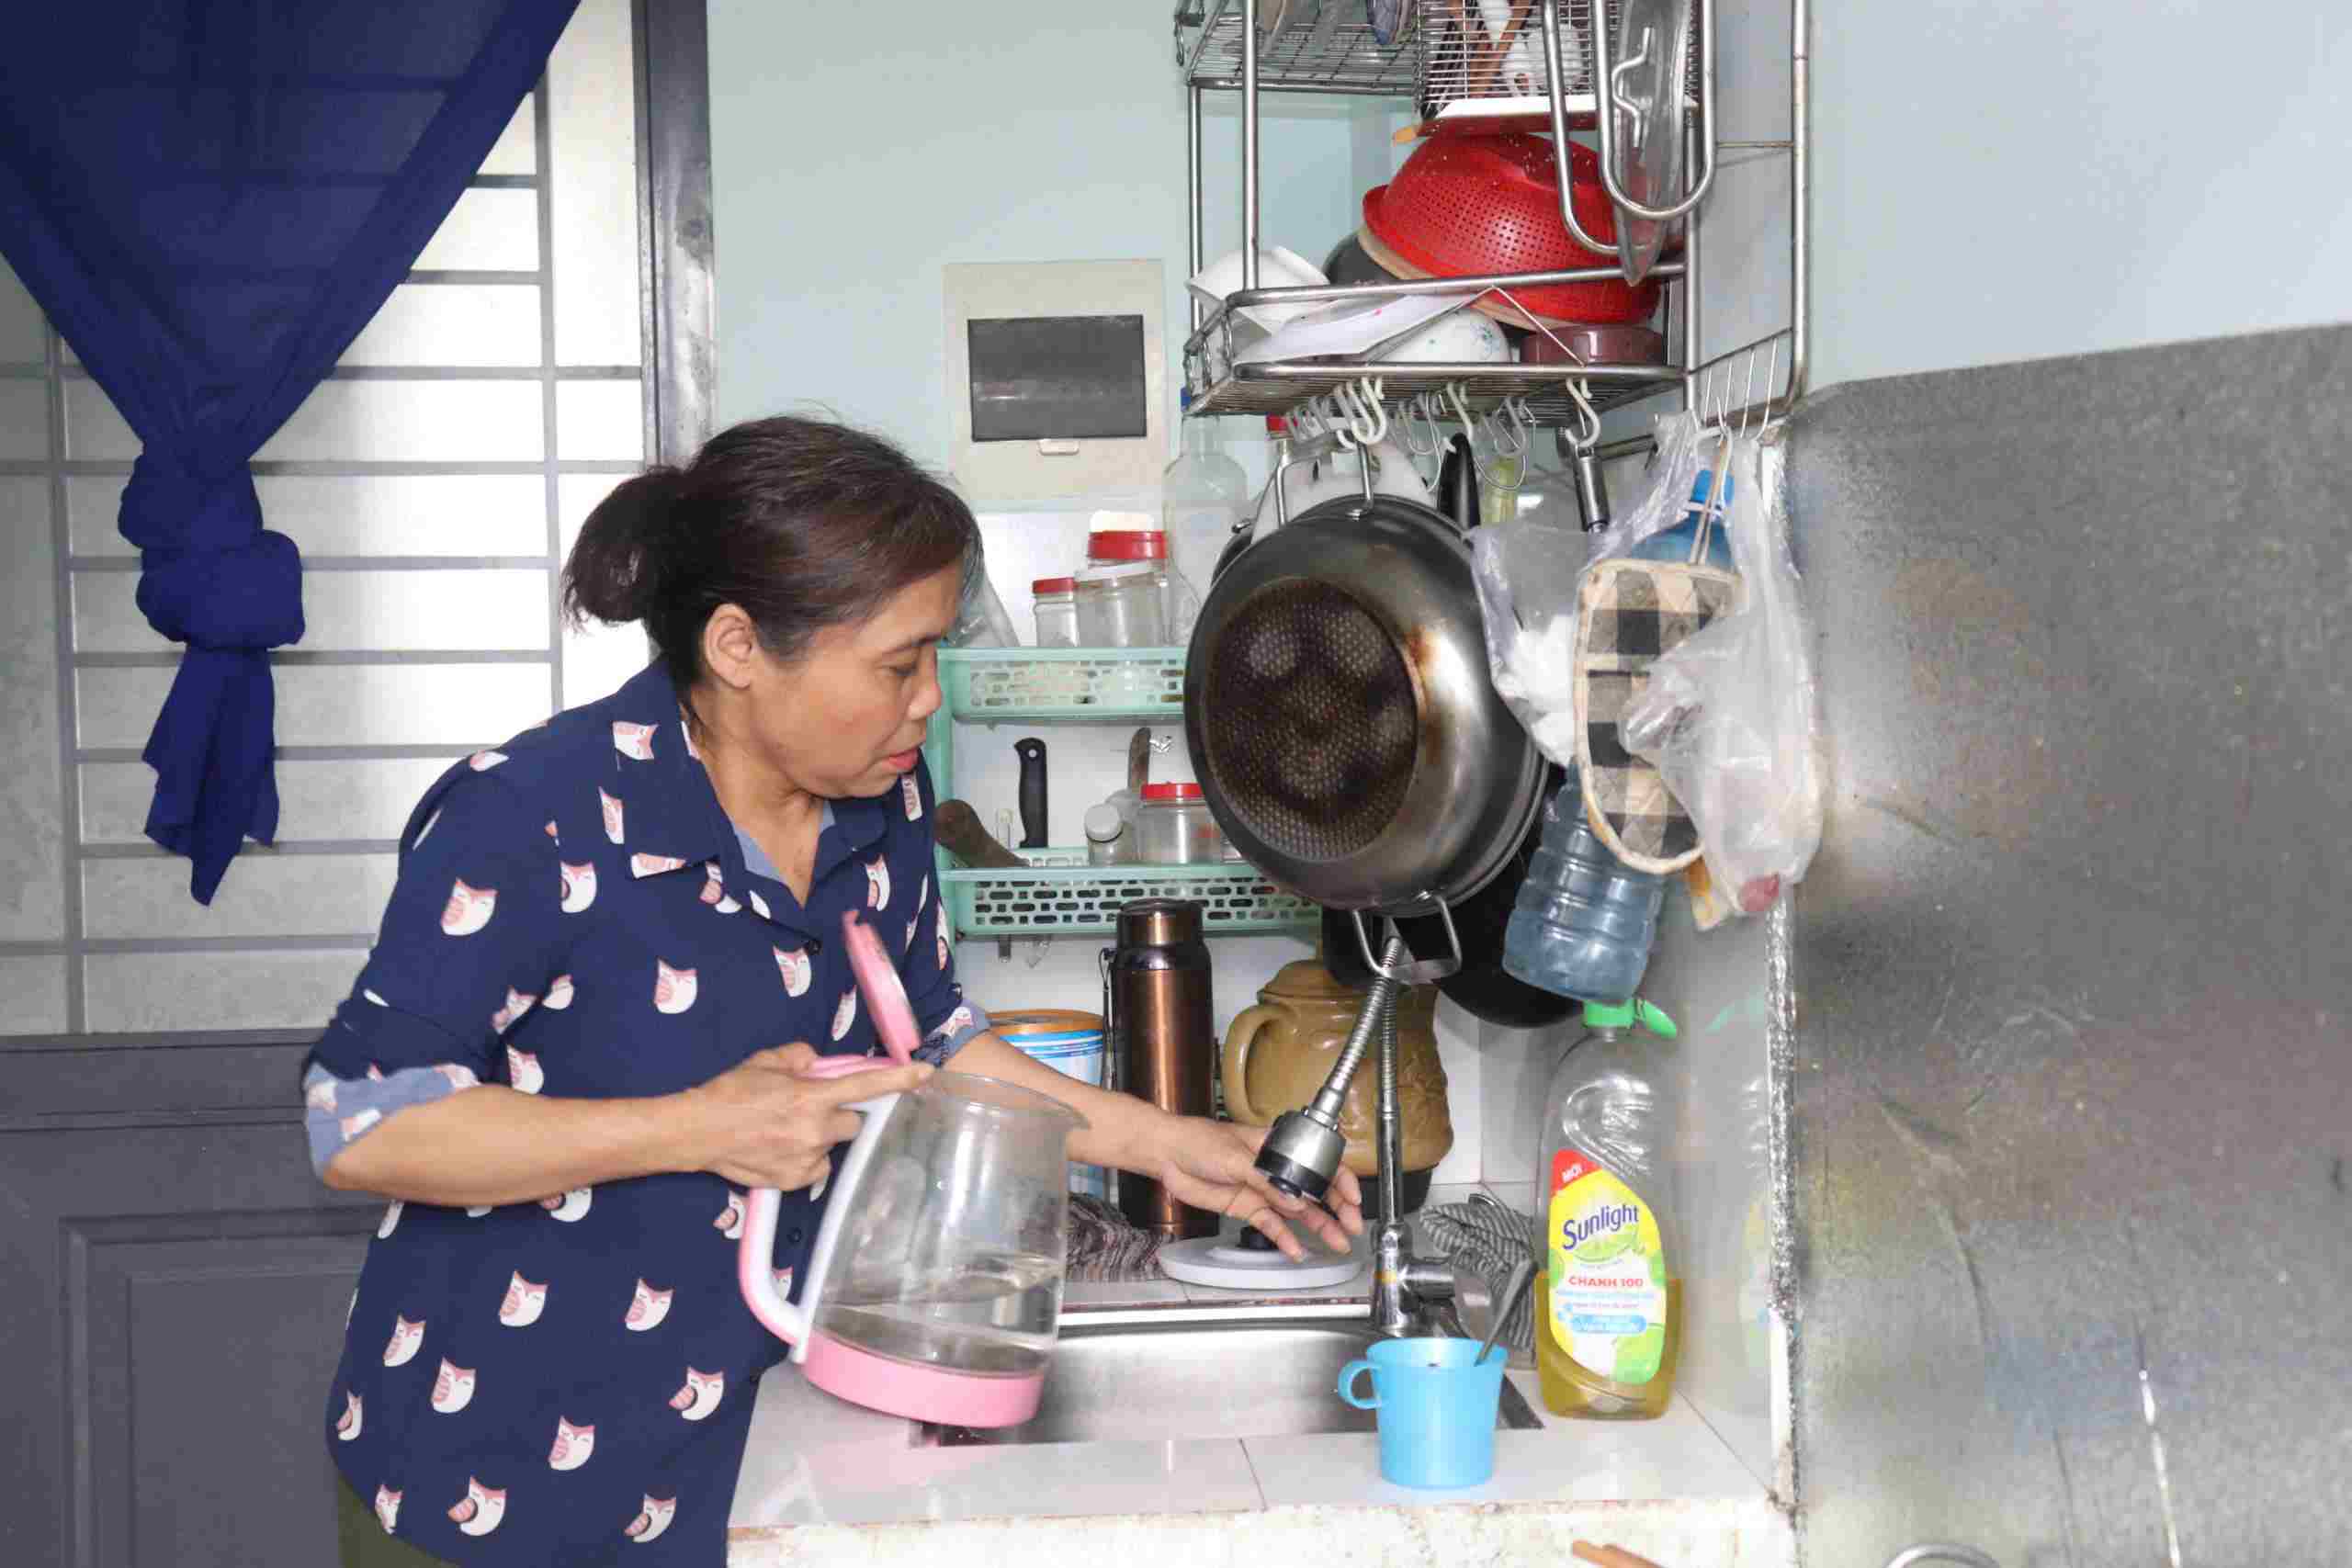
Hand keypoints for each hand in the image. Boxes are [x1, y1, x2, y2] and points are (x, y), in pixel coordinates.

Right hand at [678, 1044, 928, 1190]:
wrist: (697, 1132)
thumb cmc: (730, 1092)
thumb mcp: (766, 1061)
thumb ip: (800, 1058)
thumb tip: (816, 1063)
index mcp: (812, 1097)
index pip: (866, 1085)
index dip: (899, 1079)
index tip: (926, 1072)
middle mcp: (816, 1129)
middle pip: (854, 1123)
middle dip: (839, 1115)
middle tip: (811, 1110)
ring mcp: (808, 1159)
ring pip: (832, 1146)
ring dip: (820, 1138)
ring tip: (786, 1133)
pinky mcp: (796, 1181)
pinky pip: (817, 1168)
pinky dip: (807, 1160)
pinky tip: (781, 1151)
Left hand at [1147, 1117, 1364, 1260]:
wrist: (1170, 1156)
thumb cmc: (1200, 1142)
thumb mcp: (1234, 1156)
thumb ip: (1265, 1180)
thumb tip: (1296, 1200)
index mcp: (1277, 1148)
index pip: (1317, 1161)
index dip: (1339, 1179)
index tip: (1353, 1197)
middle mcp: (1275, 1170)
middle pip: (1314, 1190)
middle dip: (1337, 1208)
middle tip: (1351, 1226)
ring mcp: (1263, 1190)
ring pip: (1299, 1211)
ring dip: (1319, 1227)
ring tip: (1336, 1242)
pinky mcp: (1249, 1208)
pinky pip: (1272, 1225)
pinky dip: (1285, 1238)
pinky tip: (1297, 1250)